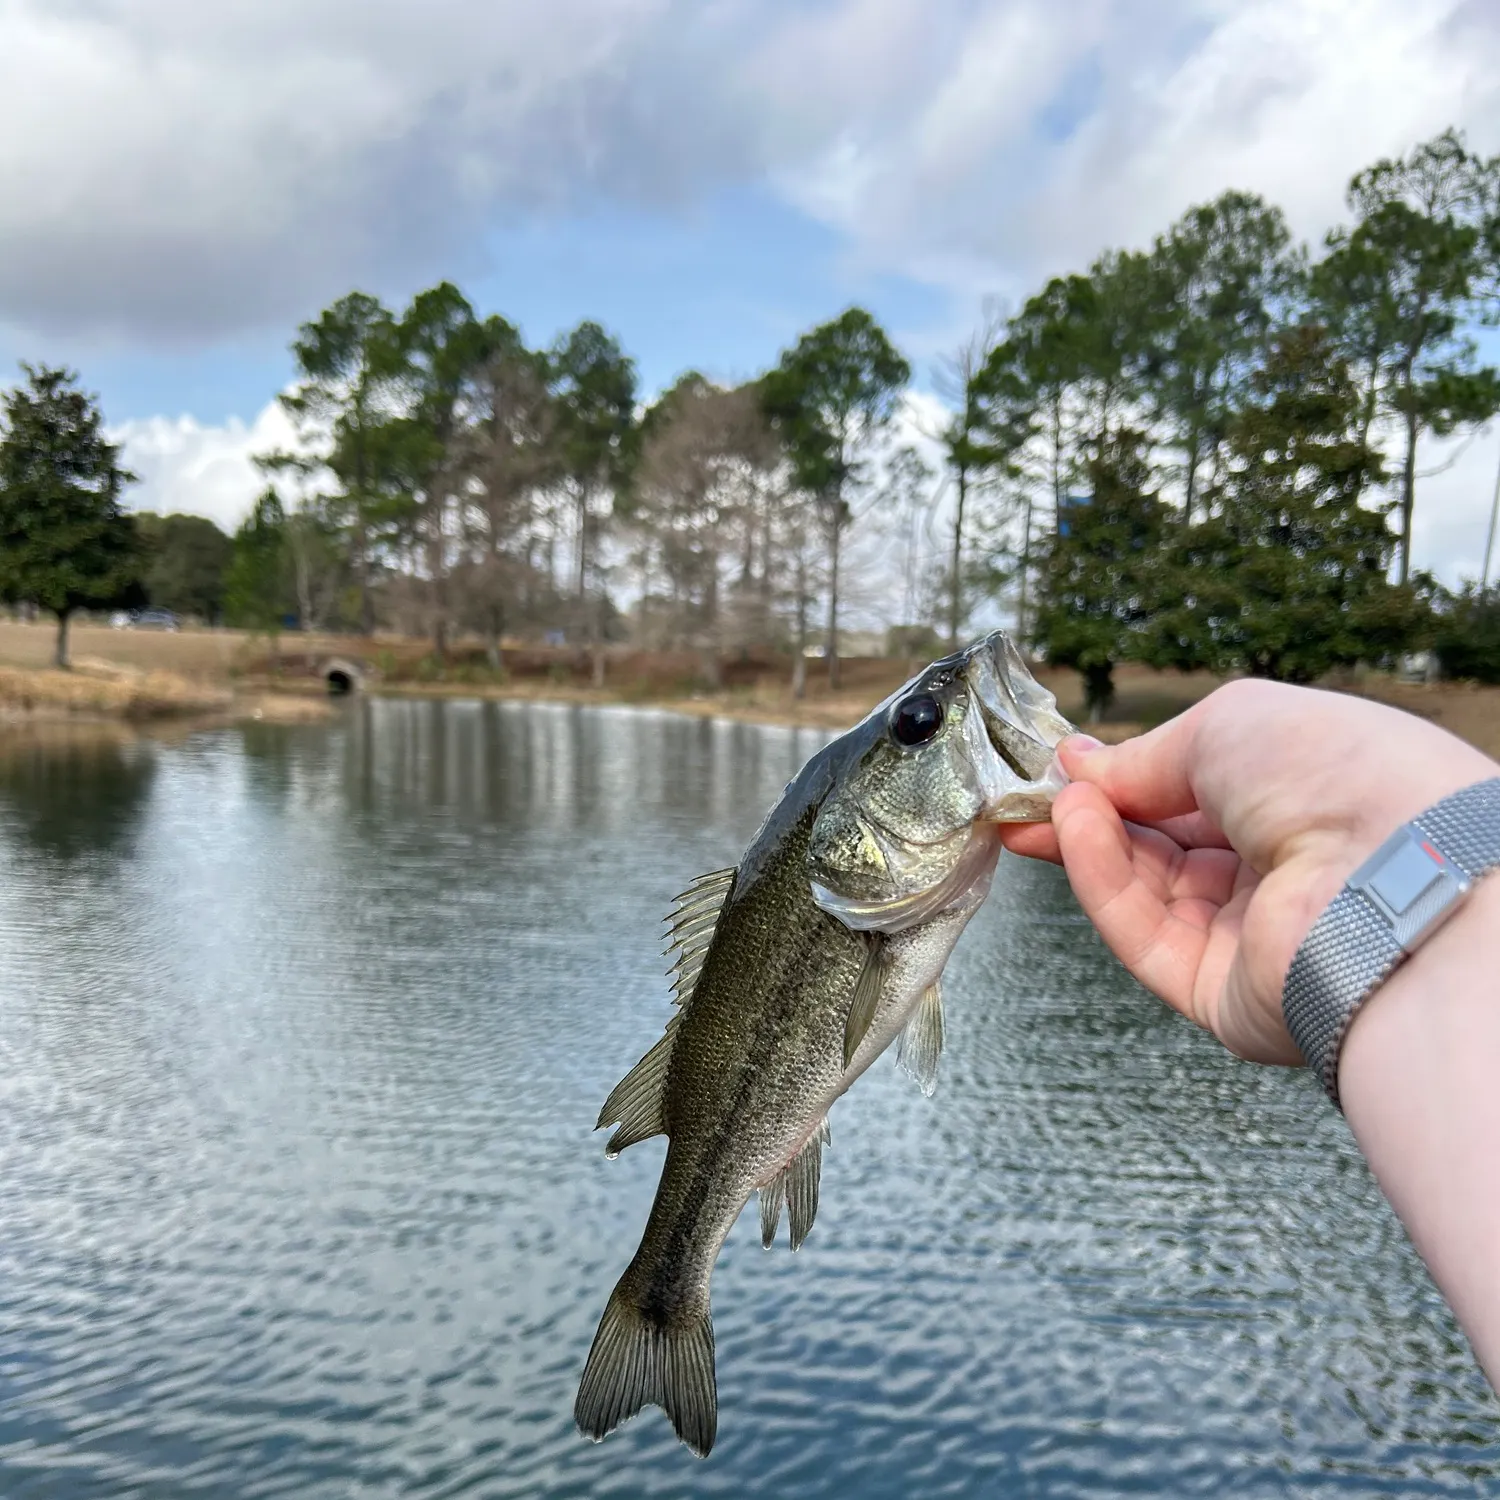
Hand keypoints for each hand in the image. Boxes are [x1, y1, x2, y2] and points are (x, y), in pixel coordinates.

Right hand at [1000, 680, 1499, 1063]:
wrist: (1397, 873)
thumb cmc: (1340, 774)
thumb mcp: (1227, 725)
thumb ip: (1144, 754)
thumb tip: (1080, 763)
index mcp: (1298, 802)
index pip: (1191, 796)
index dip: (1123, 779)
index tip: (1063, 766)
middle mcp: (1277, 872)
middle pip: (1159, 849)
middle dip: (1089, 818)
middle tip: (1028, 797)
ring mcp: (1250, 937)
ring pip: (1145, 893)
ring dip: (1091, 845)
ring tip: (1055, 806)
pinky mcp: (1223, 994)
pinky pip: (1146, 939)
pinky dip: (1103, 885)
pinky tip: (1076, 834)